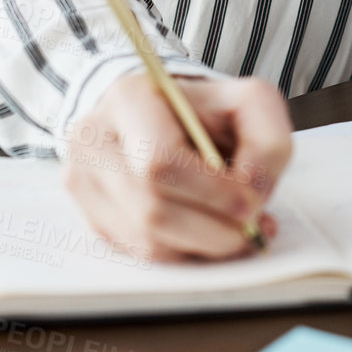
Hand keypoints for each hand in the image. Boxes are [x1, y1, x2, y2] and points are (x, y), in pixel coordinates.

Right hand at [63, 71, 292, 262]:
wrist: (161, 111)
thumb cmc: (206, 110)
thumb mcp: (249, 102)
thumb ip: (267, 140)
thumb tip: (253, 194)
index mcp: (128, 98)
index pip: (159, 161)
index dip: (210, 191)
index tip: (250, 203)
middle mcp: (93, 139)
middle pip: (150, 209)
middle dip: (212, 228)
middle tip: (250, 226)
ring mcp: (84, 181)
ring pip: (144, 241)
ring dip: (202, 246)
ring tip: (237, 232)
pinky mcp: (91, 216)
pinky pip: (139, 253)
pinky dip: (183, 252)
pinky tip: (208, 234)